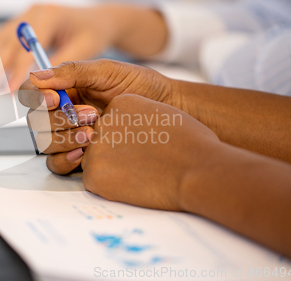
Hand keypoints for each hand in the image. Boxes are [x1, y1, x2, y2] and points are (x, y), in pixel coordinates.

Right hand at [0, 3, 166, 90]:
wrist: (96, 20)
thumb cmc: (94, 33)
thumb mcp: (84, 50)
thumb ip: (62, 65)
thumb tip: (40, 83)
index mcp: (50, 15)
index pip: (27, 45)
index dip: (18, 69)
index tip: (11, 89)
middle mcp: (34, 12)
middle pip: (8, 40)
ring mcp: (25, 15)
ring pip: (0, 38)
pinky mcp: (21, 22)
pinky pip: (2, 38)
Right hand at [19, 59, 176, 174]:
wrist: (167, 110)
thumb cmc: (140, 86)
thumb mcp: (107, 71)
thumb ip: (72, 72)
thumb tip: (37, 75)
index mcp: (64, 89)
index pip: (32, 93)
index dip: (35, 98)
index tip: (55, 98)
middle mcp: (62, 112)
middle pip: (35, 121)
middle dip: (59, 119)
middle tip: (90, 115)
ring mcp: (69, 135)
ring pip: (44, 142)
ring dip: (64, 138)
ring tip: (93, 133)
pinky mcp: (79, 156)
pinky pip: (56, 163)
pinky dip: (65, 159)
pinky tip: (85, 152)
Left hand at [82, 94, 220, 210]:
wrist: (197, 170)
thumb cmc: (192, 145)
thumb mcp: (162, 114)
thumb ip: (139, 118)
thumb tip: (131, 130)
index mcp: (120, 103)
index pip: (112, 122)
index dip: (127, 139)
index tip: (145, 147)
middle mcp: (103, 121)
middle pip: (100, 140)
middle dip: (115, 153)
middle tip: (141, 163)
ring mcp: (95, 148)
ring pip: (94, 161)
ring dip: (111, 170)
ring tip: (139, 174)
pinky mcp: (93, 174)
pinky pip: (93, 181)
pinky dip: (109, 187)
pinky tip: (132, 185)